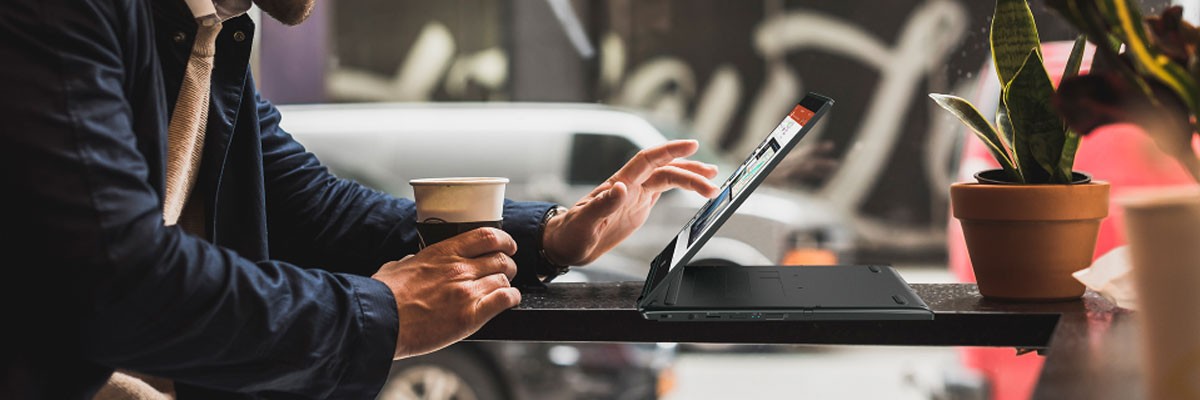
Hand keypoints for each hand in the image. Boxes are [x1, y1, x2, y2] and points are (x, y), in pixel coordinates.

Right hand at [371, 228, 520, 358]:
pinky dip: (511, 299)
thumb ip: (410, 262)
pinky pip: (505, 299)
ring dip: (507, 283)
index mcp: (443, 252)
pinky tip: (509, 301)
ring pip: (504, 279)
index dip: (503, 239)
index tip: (507, 245)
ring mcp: (467, 291)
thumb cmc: (384, 296)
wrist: (380, 320)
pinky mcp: (471, 315)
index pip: (486, 235)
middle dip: (507, 264)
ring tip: (504, 289)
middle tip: (506, 270)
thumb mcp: (396, 267)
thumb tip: (410, 263)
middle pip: (501, 258)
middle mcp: (459, 268)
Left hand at [542, 140, 719, 265]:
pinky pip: (664, 191)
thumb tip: (621, 188)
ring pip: (668, 179)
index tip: (692, 145)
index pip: (648, 160)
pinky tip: (695, 189)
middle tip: (713, 178)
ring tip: (713, 183)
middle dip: (691, 171)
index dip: (670, 150)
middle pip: (665, 170)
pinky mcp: (638, 207)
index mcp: (618, 185)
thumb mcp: (584, 222)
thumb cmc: (570, 233)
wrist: (565, 245)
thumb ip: (602, 205)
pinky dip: (682, 188)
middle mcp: (629, 186)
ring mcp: (635, 195)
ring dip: (690, 179)